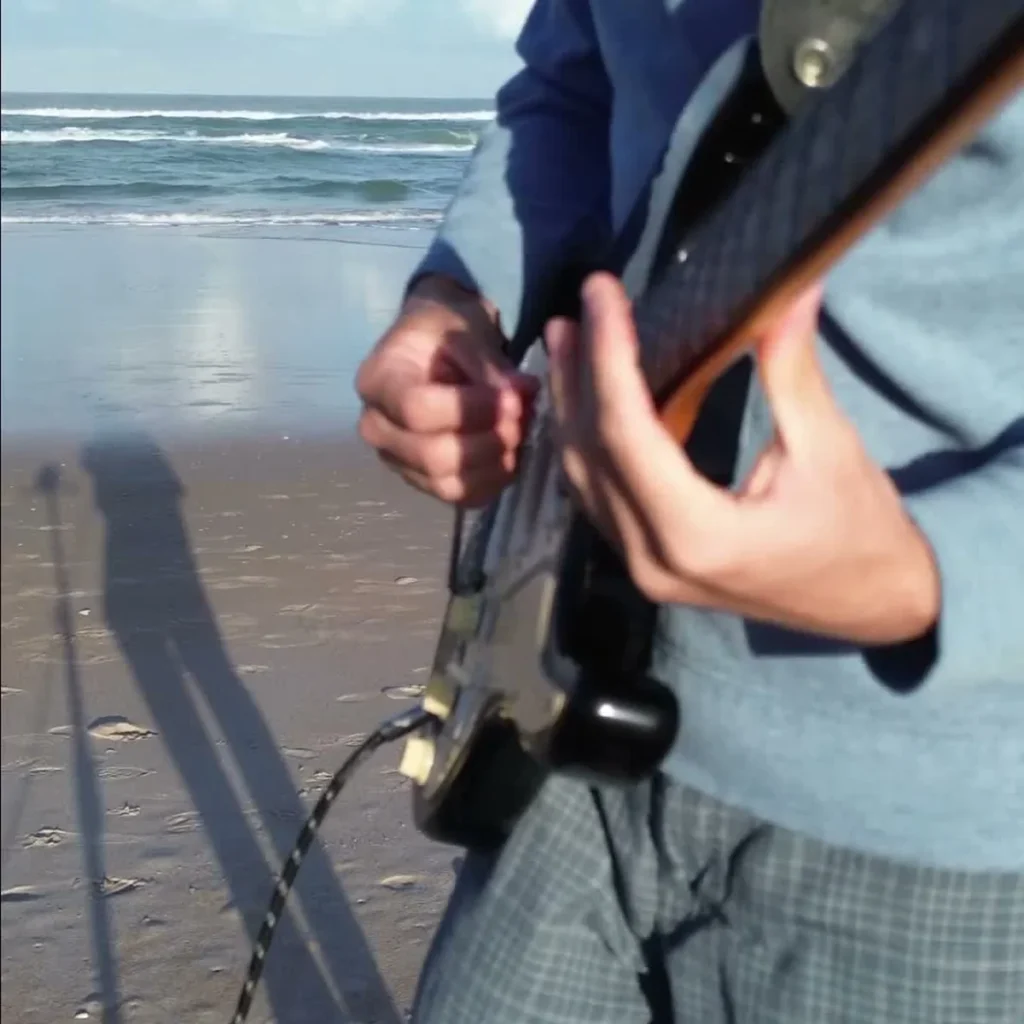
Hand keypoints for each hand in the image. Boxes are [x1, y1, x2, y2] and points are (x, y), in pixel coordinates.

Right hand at [356, 275, 538, 505]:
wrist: (436, 346)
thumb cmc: (444, 330)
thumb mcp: (465, 328)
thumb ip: (489, 364)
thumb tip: (521, 392)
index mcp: (378, 381)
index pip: (417, 409)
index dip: (470, 410)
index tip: (512, 399)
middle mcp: (377, 428)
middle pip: (431, 456)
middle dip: (488, 441)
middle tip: (523, 418)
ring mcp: (398, 459)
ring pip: (446, 484)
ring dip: (494, 464)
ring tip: (521, 433)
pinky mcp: (422, 479)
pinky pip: (460, 497)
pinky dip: (493, 481)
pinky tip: (513, 455)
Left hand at [546, 272, 939, 644]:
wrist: (872, 608)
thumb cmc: (862, 535)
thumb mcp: (830, 449)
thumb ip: (792, 371)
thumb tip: (790, 288)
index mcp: (696, 534)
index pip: (625, 431)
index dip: (608, 355)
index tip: (600, 293)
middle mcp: (650, 558)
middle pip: (590, 454)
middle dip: (576, 376)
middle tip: (572, 311)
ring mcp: (642, 568)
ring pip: (583, 479)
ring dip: (571, 409)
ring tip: (566, 345)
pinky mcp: (646, 565)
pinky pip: (597, 498)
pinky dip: (588, 445)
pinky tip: (587, 403)